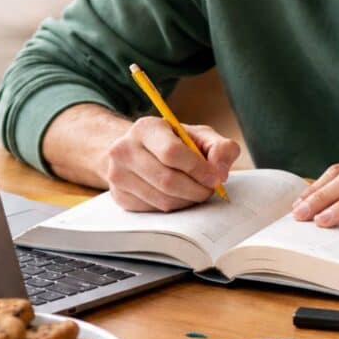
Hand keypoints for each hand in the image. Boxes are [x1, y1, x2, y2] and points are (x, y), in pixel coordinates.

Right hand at [105, 117, 240, 212]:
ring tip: (196, 191)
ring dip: (187, 201)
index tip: (215, 177)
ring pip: (162, 200)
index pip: (171, 152)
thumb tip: (221, 171)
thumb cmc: (173, 142)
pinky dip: (174, 207)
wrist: (137, 151)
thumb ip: (219, 147)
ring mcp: (118, 175)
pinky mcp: (119, 196)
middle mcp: (124, 150)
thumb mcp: (199, 135)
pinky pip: (154, 211)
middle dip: (196, 190)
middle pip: (167, 180)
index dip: (198, 169)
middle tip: (209, 189)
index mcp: (146, 128)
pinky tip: (178, 196)